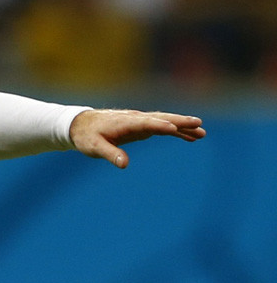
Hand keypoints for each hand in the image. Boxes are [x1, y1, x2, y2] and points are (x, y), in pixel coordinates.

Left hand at [69, 109, 204, 167]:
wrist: (81, 125)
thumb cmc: (87, 137)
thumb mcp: (94, 147)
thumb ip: (109, 154)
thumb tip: (124, 164)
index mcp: (124, 123)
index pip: (145, 123)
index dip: (159, 125)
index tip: (174, 128)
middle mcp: (135, 119)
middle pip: (161, 118)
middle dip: (179, 121)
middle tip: (198, 124)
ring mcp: (140, 121)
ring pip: (165, 122)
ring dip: (183, 126)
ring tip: (201, 133)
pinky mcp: (141, 126)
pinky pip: (162, 127)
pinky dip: (175, 130)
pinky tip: (189, 137)